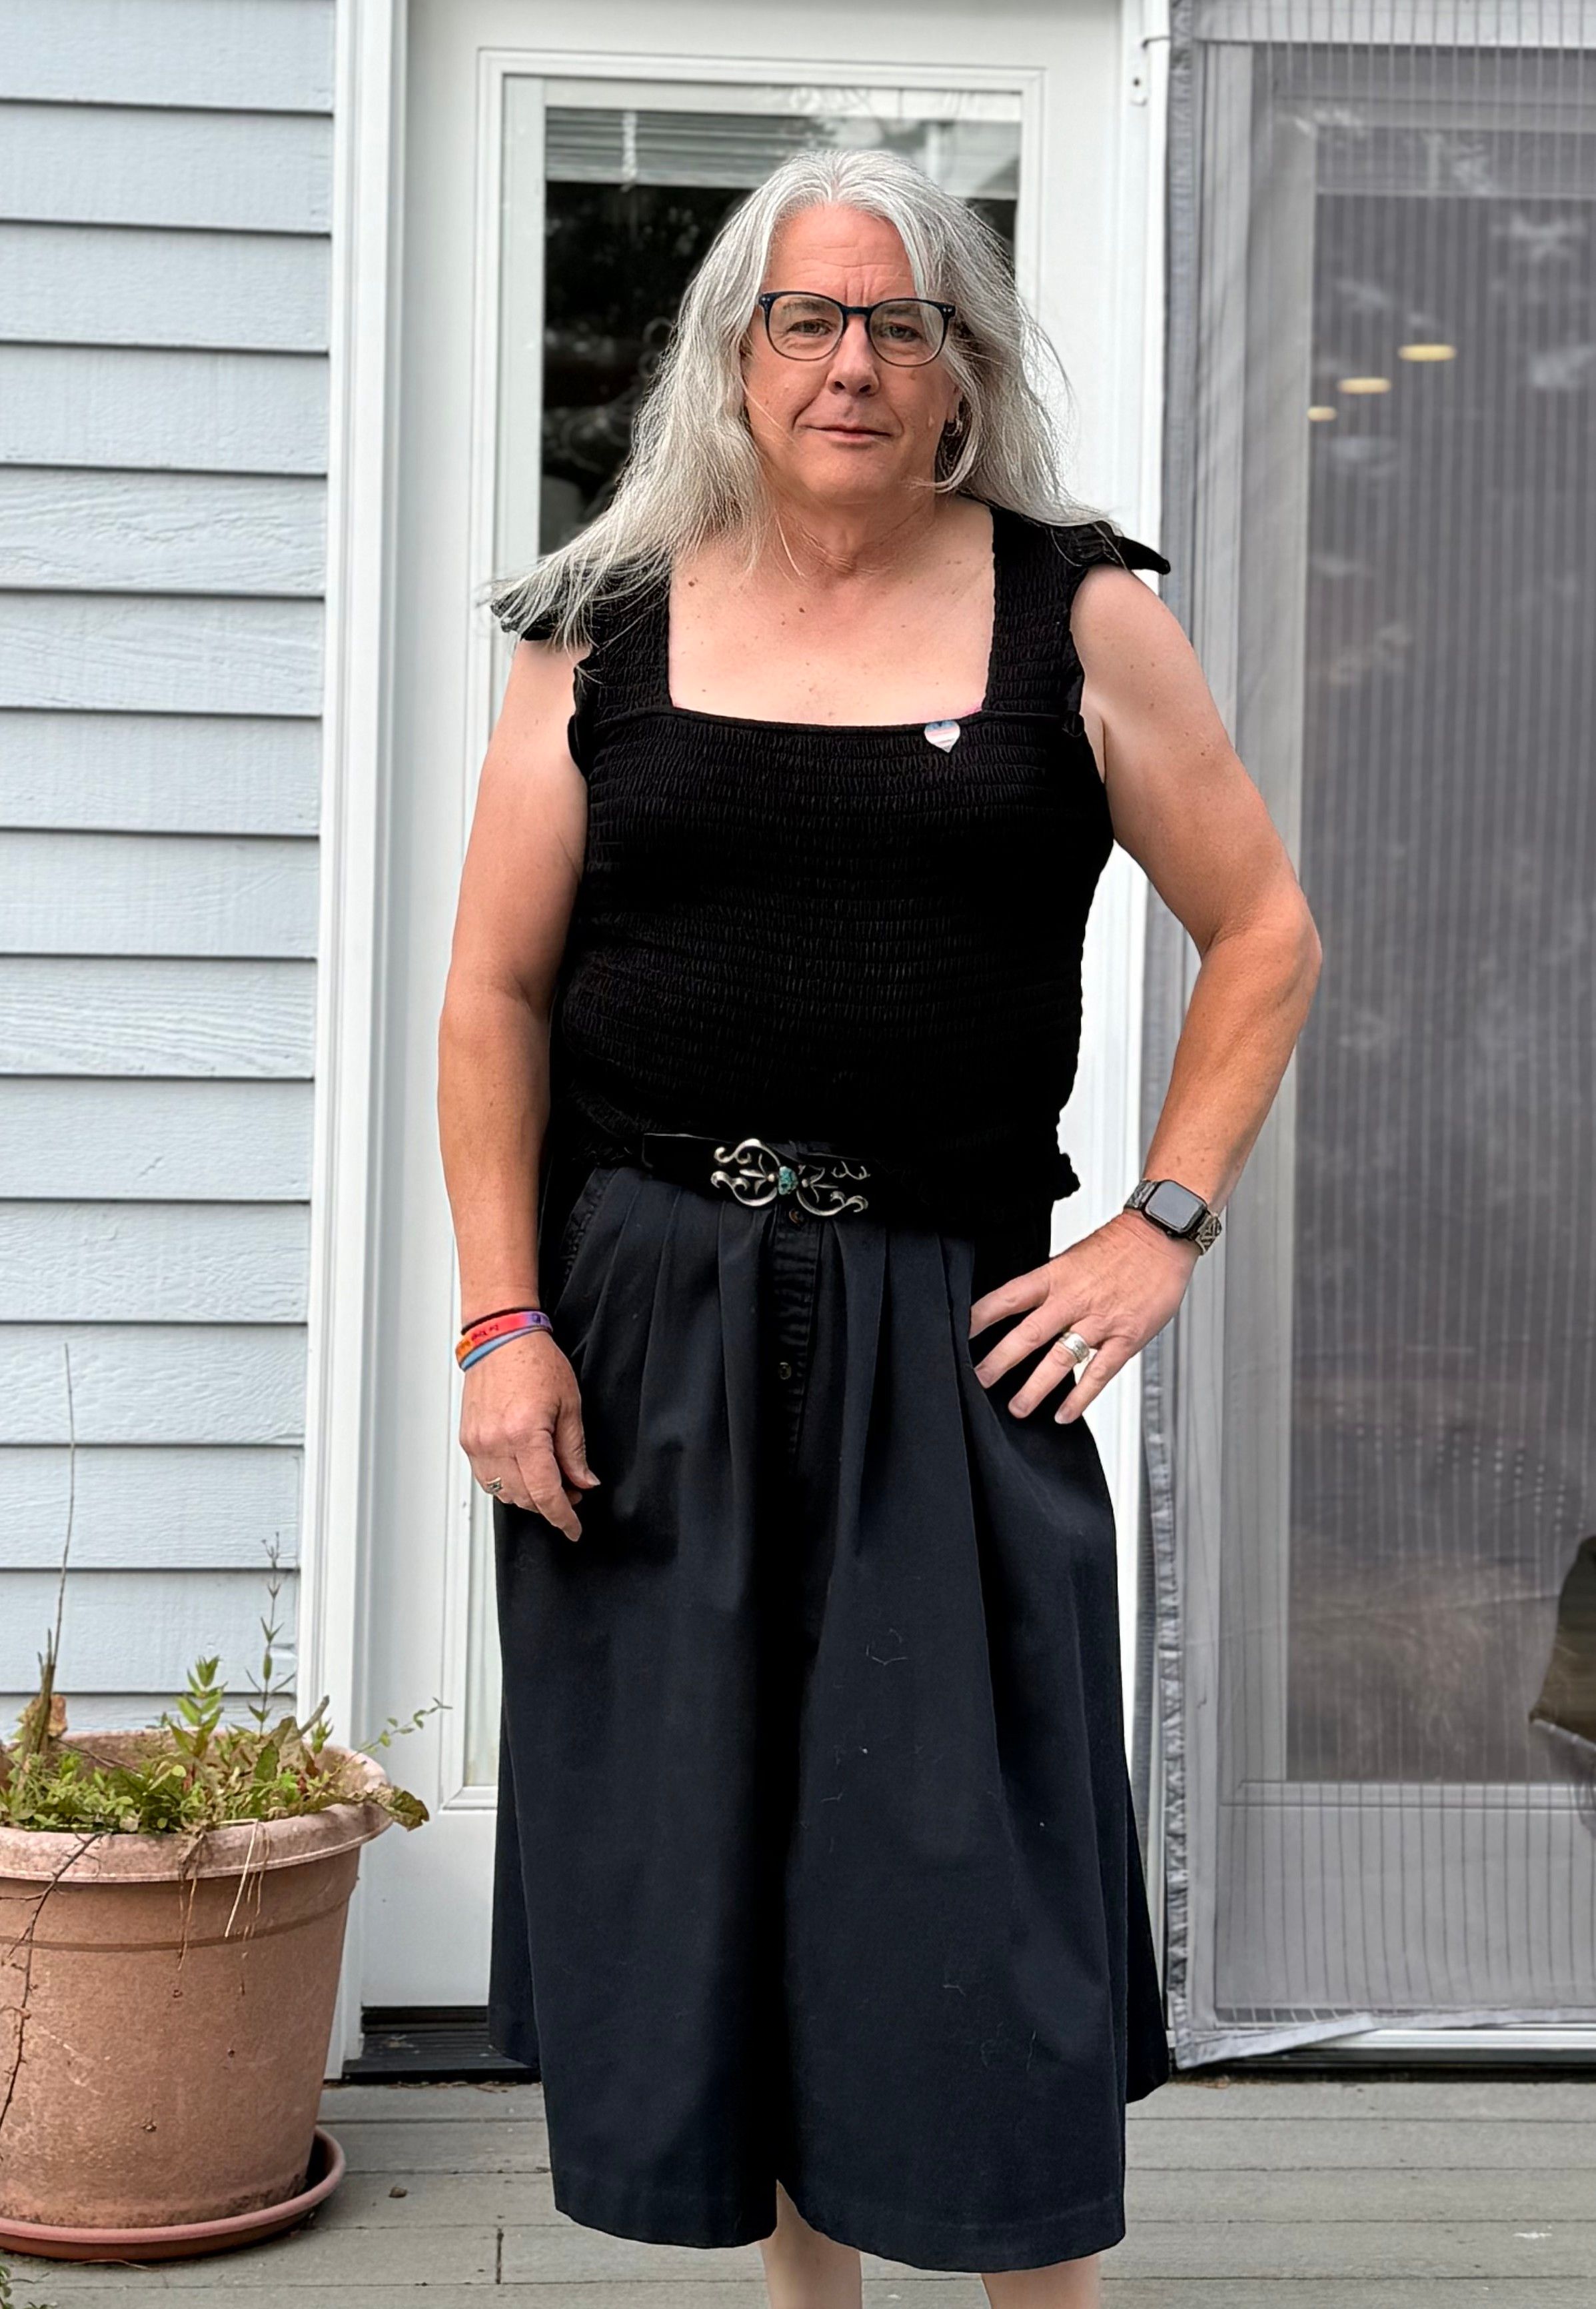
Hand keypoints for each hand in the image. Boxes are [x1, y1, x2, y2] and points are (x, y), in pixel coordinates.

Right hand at [460, 1331, 599, 1539]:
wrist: (500, 1338)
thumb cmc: (535, 1361)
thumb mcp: (569, 1405)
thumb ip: (575, 1450)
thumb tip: (584, 1482)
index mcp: (525, 1434)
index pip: (545, 1493)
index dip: (563, 1518)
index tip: (573, 1529)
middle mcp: (495, 1443)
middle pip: (524, 1498)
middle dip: (551, 1504)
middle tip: (572, 1491)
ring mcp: (477, 1444)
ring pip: (504, 1493)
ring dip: (528, 1496)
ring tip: (549, 1478)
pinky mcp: (468, 1440)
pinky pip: (487, 1479)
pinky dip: (507, 1484)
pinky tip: (524, 1470)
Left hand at [969, 1211, 1198, 1422]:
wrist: (1161, 1236)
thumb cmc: (1118, 1248)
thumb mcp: (1072, 1259)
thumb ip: (1049, 1287)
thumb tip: (1020, 1309)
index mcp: (1055, 1277)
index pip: (1007, 1298)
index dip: (980, 1318)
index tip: (958, 1335)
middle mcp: (1072, 1300)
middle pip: (1027, 1334)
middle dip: (999, 1361)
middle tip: (978, 1381)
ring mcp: (1099, 1321)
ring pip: (1059, 1359)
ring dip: (1034, 1388)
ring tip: (1017, 1408)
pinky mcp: (1126, 1337)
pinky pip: (1099, 1373)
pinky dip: (1080, 1397)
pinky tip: (1064, 1413)